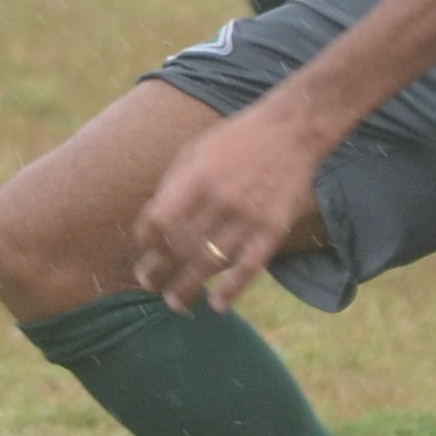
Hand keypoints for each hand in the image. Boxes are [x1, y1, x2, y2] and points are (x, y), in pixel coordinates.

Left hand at [133, 101, 329, 313]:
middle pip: (179, 248)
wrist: (291, 130)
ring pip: (209, 264)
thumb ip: (174, 184)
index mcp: (196, 178)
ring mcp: (248, 218)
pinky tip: (217, 305)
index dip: (146, 240)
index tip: (143, 251)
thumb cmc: (236, 139)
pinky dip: (232, 291)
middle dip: (159, 271)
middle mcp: (219, 200)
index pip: (158, 221)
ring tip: (176, 303)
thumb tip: (152, 223)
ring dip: (188, 288)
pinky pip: (248, 269)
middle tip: (148, 284)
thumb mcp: (196, 150)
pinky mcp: (273, 230)